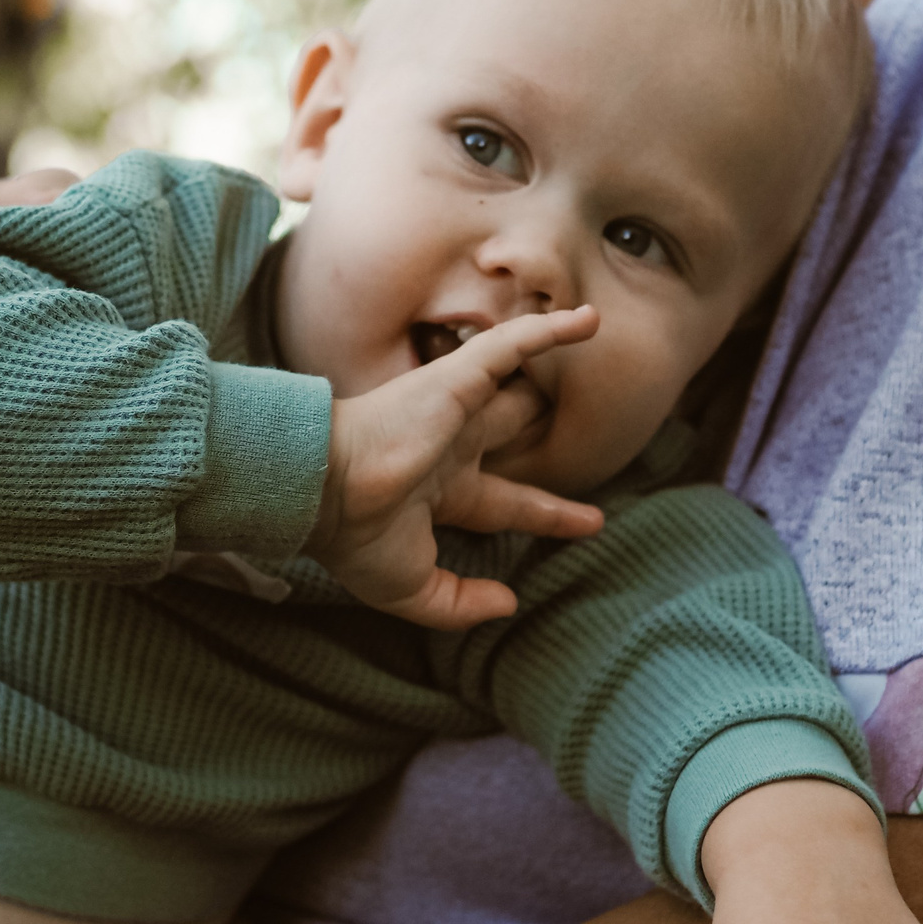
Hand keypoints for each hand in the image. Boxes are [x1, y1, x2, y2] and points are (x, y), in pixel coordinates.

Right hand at [304, 307, 605, 628]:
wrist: (325, 489)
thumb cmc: (354, 538)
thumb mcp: (410, 589)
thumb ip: (460, 603)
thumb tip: (509, 603)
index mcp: (437, 494)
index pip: (505, 502)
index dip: (549, 514)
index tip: (592, 524)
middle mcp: (448, 447)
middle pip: (512, 434)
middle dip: (543, 430)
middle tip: (597, 425)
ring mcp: (452, 410)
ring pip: (514, 384)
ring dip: (546, 368)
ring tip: (592, 335)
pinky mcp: (455, 379)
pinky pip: (511, 346)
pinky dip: (549, 330)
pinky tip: (590, 320)